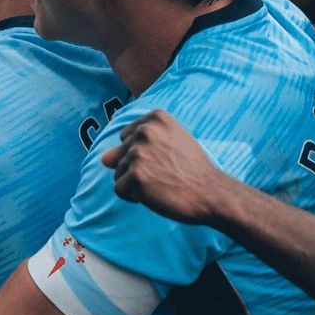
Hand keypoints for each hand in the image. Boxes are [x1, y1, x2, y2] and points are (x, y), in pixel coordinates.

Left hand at [102, 109, 229, 224]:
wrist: (211, 192)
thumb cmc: (192, 169)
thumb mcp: (169, 145)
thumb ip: (135, 145)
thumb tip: (103, 159)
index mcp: (155, 117)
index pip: (126, 138)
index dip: (142, 154)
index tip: (165, 159)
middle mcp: (145, 131)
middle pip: (121, 155)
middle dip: (138, 169)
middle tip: (166, 174)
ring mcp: (138, 153)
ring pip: (118, 173)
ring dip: (136, 183)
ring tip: (161, 183)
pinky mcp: (135, 176)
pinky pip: (119, 189)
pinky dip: (133, 197)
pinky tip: (155, 195)